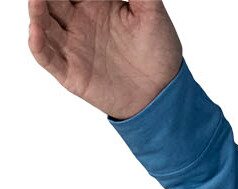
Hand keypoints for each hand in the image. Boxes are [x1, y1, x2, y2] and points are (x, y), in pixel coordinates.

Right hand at [28, 1, 181, 119]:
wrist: (163, 93)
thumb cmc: (159, 51)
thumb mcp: (151, 12)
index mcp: (96, 2)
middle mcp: (80, 21)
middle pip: (52, 0)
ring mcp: (74, 46)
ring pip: (44, 23)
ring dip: (36, 11)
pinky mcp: (72, 73)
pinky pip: (47, 58)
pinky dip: (38, 44)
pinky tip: (35, 30)